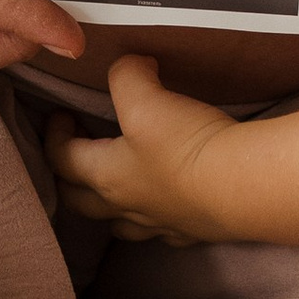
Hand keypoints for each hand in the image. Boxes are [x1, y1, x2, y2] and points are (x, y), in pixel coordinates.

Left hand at [49, 55, 244, 242]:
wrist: (244, 186)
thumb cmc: (186, 145)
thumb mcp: (146, 98)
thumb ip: (127, 76)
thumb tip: (131, 65)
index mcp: (106, 175)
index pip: (62, 158)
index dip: (54, 135)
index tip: (60, 115)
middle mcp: (127, 206)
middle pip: (80, 202)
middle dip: (69, 178)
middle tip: (77, 152)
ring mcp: (159, 224)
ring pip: (120, 224)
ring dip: (109, 208)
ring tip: (115, 188)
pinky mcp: (192, 232)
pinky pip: (163, 231)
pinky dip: (156, 219)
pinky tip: (166, 207)